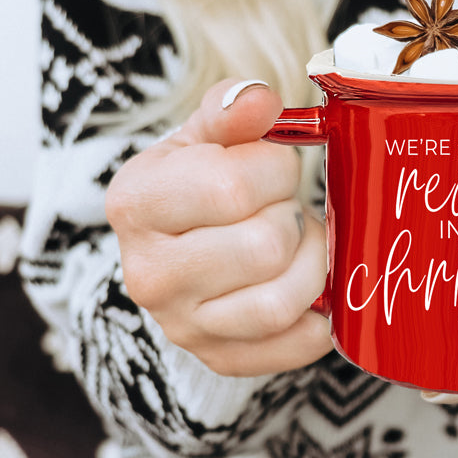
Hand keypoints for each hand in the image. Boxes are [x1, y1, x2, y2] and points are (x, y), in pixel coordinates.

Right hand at [105, 79, 332, 376]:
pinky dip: (321, 314)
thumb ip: (232, 109)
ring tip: (302, 241)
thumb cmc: (200, 181)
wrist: (180, 245)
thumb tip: (259, 99)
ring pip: (280, 302)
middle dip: (294, 216)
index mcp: (136, 203)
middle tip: (287, 207)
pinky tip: (312, 284)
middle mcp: (148, 274)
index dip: (275, 169)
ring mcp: (183, 325)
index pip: (231, 187)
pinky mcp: (220, 358)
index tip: (273, 166)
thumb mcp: (207, 134)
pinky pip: (295, 345)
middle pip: (264, 246)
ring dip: (313, 263)